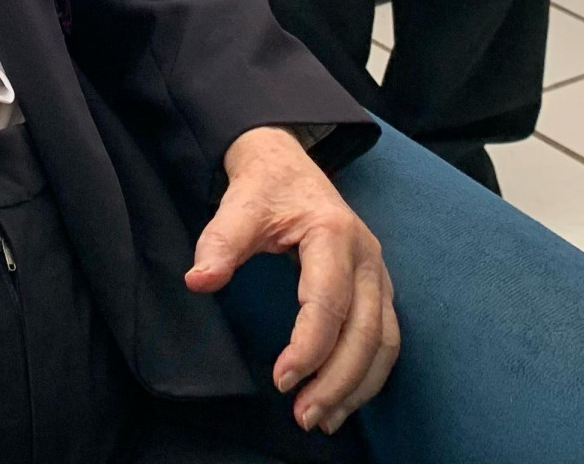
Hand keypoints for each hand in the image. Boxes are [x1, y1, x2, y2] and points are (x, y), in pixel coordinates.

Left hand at [185, 126, 397, 435]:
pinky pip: (384, 339)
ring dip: (357, 386)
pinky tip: (342, 400)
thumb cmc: (265, 187)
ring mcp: (378, 273)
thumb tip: (198, 280)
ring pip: (383, 342)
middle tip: (303, 416)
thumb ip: (219, 243)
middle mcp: (366, 256)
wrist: (288, 164)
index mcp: (333, 233)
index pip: (328, 302)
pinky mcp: (378, 289)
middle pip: (365, 331)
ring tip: (323, 419)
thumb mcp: (237, 206)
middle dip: (337, 380)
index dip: (308, 346)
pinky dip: (367, 375)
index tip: (280, 379)